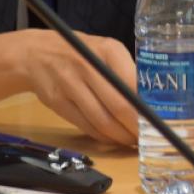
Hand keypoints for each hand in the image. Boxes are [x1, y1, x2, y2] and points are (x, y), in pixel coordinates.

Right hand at [8, 29, 139, 145]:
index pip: (132, 84)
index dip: (144, 108)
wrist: (38, 53)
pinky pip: (84, 125)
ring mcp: (71, 85)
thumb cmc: (83, 52)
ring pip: (101, 120)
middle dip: (134, 127)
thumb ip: (126, 72)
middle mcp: (89, 66)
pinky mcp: (57, 102)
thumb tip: (149, 101)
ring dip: (119, 136)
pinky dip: (101, 136)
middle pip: (118, 106)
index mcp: (109, 51)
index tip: (155, 120)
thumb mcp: (107, 51)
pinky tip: (111, 138)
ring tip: (131, 141)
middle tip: (145, 137)